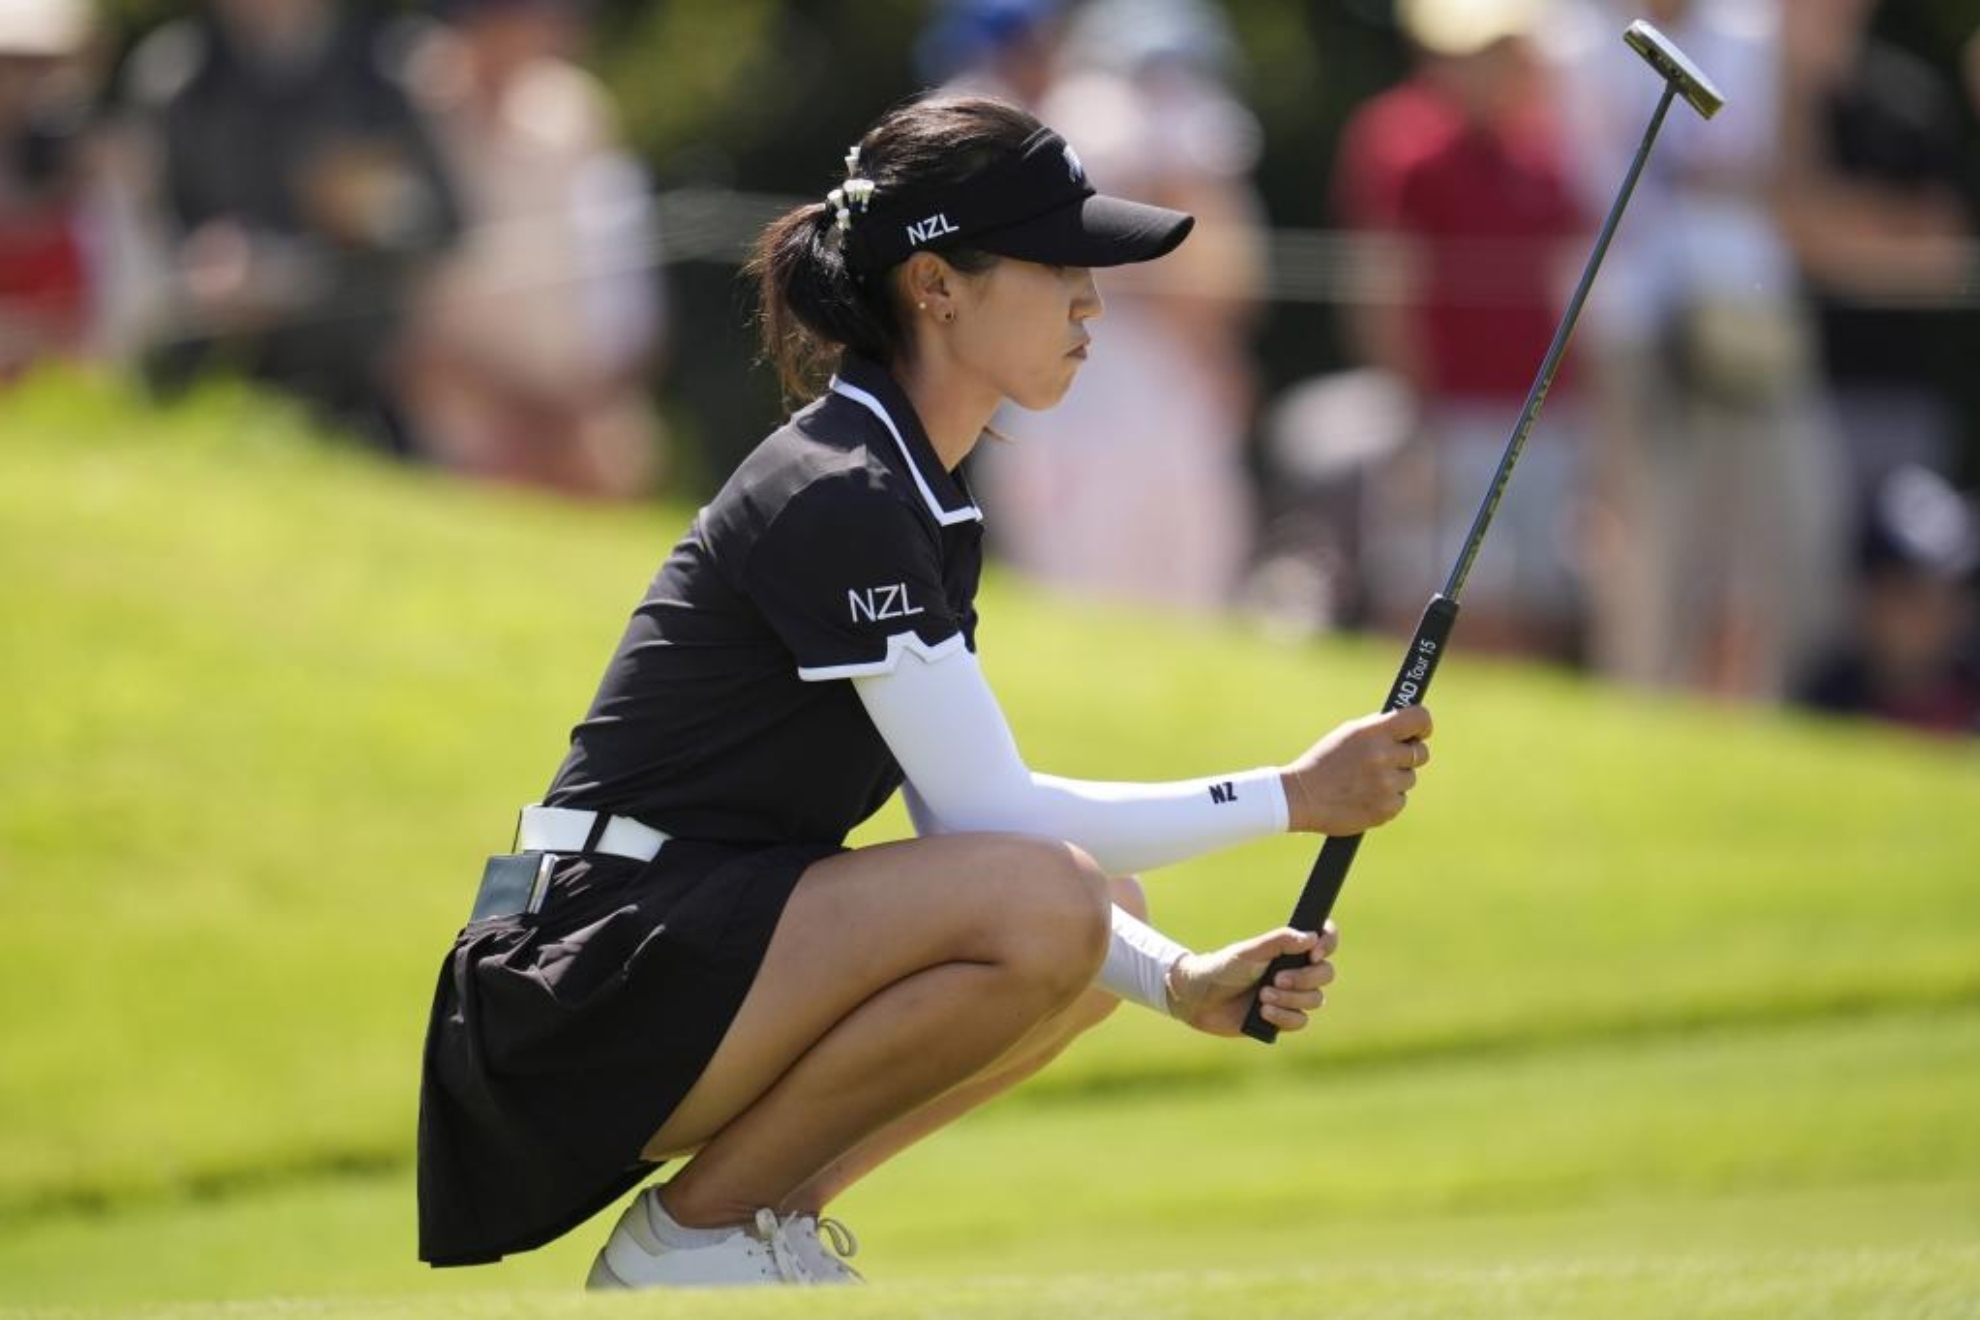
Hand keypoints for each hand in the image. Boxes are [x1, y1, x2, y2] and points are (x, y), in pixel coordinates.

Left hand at [1166, 923, 1338, 1036]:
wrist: (1202, 998)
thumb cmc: (1224, 968)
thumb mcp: (1250, 951)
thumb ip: (1280, 941)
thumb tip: (1311, 937)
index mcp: (1291, 950)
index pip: (1325, 941)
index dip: (1328, 944)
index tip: (1314, 953)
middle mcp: (1296, 972)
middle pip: (1325, 974)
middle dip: (1304, 978)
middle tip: (1276, 978)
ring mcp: (1292, 996)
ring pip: (1315, 999)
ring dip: (1290, 999)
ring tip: (1262, 996)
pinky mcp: (1283, 1019)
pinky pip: (1301, 1021)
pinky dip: (1283, 1016)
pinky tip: (1263, 1012)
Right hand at [1281, 706, 1432, 834]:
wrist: (1301, 798)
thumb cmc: (1323, 762)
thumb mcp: (1347, 735)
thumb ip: (1379, 729)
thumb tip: (1409, 726)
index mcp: (1373, 733)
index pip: (1419, 719)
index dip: (1423, 725)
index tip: (1419, 732)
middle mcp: (1383, 756)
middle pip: (1420, 752)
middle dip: (1407, 755)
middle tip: (1387, 759)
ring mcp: (1386, 784)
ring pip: (1409, 778)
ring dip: (1394, 779)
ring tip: (1365, 782)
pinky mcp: (1386, 808)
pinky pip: (1400, 800)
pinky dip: (1386, 799)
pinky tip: (1364, 797)